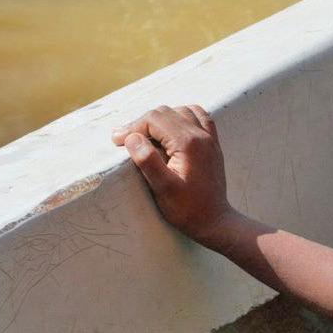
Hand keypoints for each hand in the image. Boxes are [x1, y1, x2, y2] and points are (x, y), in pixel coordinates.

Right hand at [114, 104, 236, 241]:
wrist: (215, 221)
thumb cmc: (187, 209)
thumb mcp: (163, 188)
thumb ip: (148, 161)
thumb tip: (132, 137)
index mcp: (189, 143)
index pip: (154, 119)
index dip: (132, 127)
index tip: (117, 141)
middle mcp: (202, 135)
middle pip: (165, 112)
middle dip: (142, 122)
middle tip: (124, 140)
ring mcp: (210, 138)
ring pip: (181, 111)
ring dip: (160, 118)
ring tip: (144, 135)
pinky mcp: (213, 144)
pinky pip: (199, 117)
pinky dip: (182, 116)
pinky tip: (171, 129)